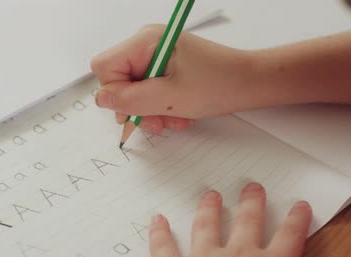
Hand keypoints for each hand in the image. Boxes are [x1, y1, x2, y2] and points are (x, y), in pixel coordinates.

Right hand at [90, 25, 252, 134]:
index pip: (104, 67)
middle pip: (117, 80)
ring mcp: (156, 56)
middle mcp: (147, 44)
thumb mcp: (168, 99)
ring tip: (172, 119)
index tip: (136, 108)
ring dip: (149, 111)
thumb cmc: (217, 85)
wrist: (249, 83)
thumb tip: (101, 99)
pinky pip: (148, 91)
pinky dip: (160, 107)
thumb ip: (129, 100)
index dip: (114, 92)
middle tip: (156, 122)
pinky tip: (178, 114)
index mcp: (146, 41)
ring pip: (132, 90)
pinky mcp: (164, 67)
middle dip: (135, 106)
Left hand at [149, 182, 350, 256]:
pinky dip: (158, 233)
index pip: (288, 238)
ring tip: (210, 194)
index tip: (298, 205)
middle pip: (246, 223)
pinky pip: (164, 248)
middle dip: (251, 204)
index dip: (295, 221)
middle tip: (252, 187)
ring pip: (206, 227)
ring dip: (208, 210)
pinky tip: (155, 219)